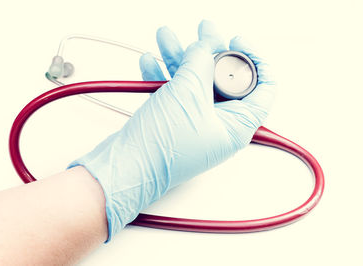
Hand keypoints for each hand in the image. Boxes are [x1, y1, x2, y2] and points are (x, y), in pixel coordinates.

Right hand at [69, 20, 274, 241]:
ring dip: (180, 58)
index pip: (262, 88)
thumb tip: (203, 46)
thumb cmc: (162, 147)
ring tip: (165, 36)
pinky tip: (149, 62)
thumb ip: (200, 63)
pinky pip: (174, 93)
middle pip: (224, 80)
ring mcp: (195, 123)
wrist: (125, 168)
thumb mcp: (188, 94)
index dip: (254, 59)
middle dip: (209, 51)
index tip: (235, 41)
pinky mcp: (173, 122)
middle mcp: (219, 126)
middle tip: (202, 31)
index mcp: (236, 126)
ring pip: (195, 83)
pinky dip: (163, 76)